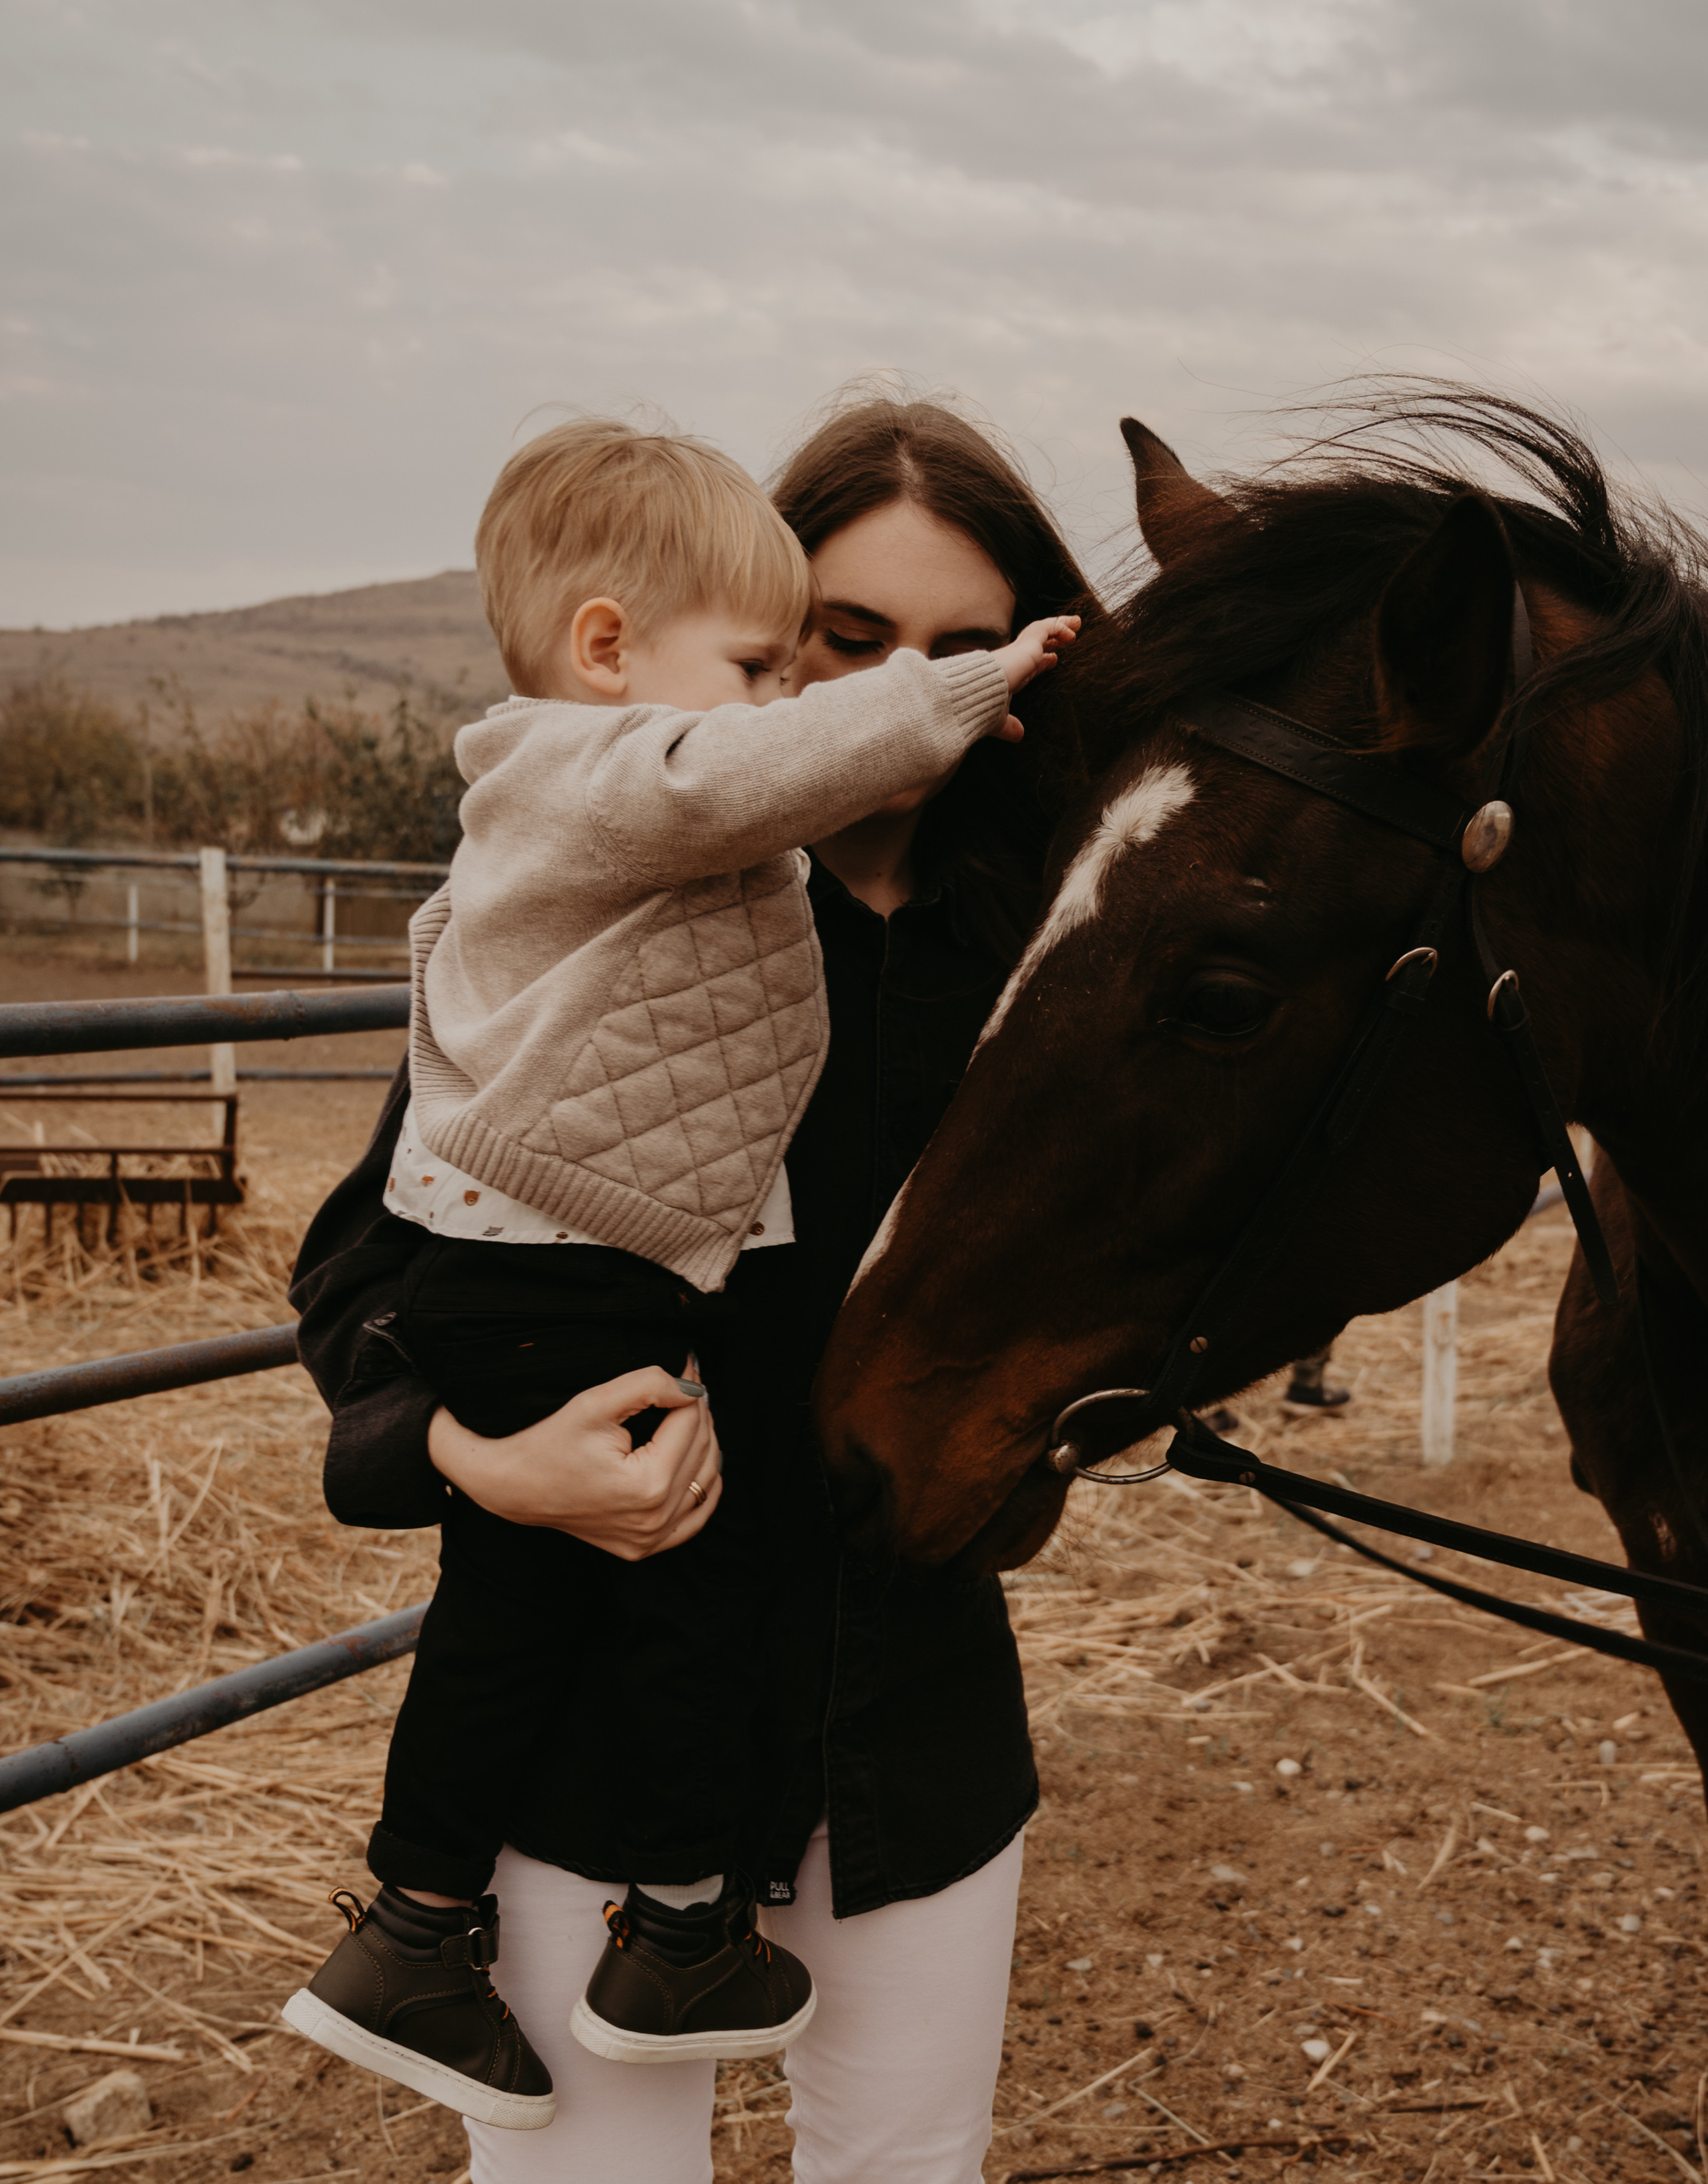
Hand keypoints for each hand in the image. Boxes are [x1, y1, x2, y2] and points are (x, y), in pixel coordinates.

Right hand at [426, 1366, 722, 1560]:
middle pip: (702, 1450)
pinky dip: (702, 1485)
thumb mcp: (595, 1403)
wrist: (513, 1488)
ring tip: (686, 1413)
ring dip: (704, 1443)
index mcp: (648, 1485)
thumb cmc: (549, 1443)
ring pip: (706, 1480)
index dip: (691, 1388)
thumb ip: (649, 1385)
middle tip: (686, 1384)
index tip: (688, 1364)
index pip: (691, 1424)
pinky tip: (693, 1459)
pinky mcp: (645, 1547)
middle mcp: (655, 1519)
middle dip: (698, 1412)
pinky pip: (695, 1516)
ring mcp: (651, 1539)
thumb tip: (691, 1384)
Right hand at [987, 614, 1080, 740]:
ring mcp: (1019, 649)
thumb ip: (1009, 726)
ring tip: (1077, 623)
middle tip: (1068, 638)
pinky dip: (1060, 627)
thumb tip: (1018, 736)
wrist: (976, 695)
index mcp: (1009, 674)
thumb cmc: (981, 707)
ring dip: (1060, 625)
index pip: (1029, 663)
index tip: (1054, 659)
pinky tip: (1072, 633)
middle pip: (1037, 643)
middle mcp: (1014, 658)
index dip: (1042, 660)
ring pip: (1042, 630)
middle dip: (1053, 639)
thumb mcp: (999, 720)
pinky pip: (1046, 629)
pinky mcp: (1027, 644)